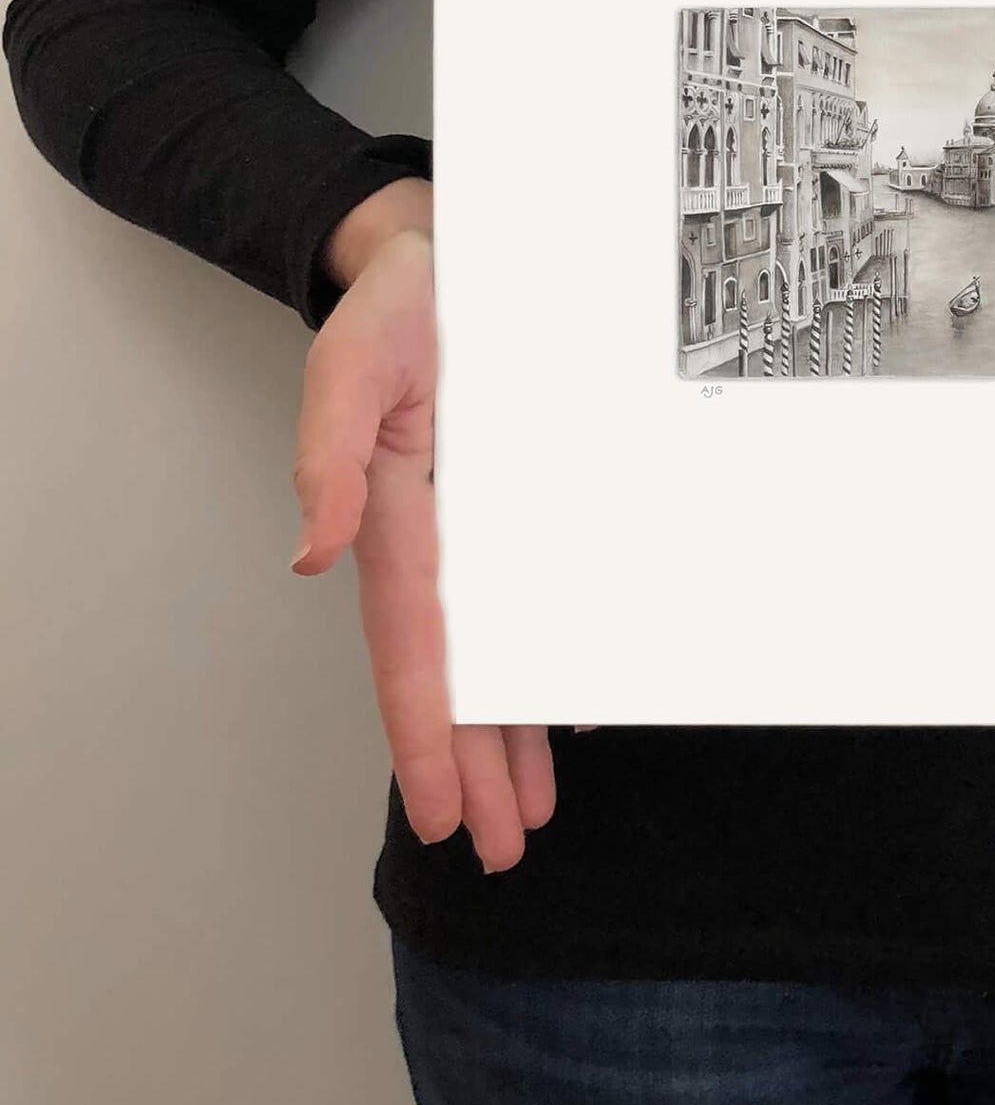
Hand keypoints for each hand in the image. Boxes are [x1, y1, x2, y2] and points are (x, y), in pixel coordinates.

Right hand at [289, 226, 554, 871]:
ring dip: (513, 733)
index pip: (414, 649)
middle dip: (477, 765)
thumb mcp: (356, 364)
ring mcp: (485, 527)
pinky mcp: (527, 502)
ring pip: (499, 650)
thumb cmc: (399, 307)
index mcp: (399, 518)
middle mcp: (444, 538)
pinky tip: (573, 704)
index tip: (444, 812)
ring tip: (534, 810)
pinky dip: (552, 654)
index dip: (426, 733)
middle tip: (505, 847)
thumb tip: (311, 554)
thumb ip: (330, 454)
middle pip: (461, 674)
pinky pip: (539, 596)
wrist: (448, 258)